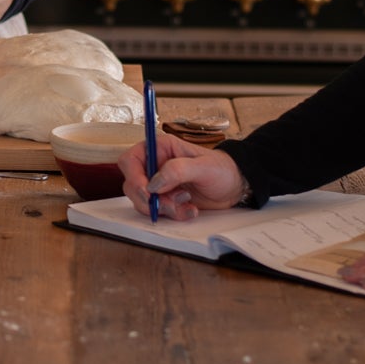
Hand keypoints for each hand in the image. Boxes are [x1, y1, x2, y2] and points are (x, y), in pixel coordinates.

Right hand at [119, 136, 247, 220]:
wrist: (234, 187)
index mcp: (160, 148)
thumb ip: (178, 170)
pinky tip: (189, 209)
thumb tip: (154, 183)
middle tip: (172, 204)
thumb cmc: (222, 170)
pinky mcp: (164, 199)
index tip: (148, 192)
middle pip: (133, 185)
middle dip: (151, 199)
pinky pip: (156, 211)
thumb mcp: (203, 167)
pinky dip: (171, 215)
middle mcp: (154, 165)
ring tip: (186, 204)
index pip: (130, 160)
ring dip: (164, 208)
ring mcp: (158, 184)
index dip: (134, 177)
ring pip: (143, 201)